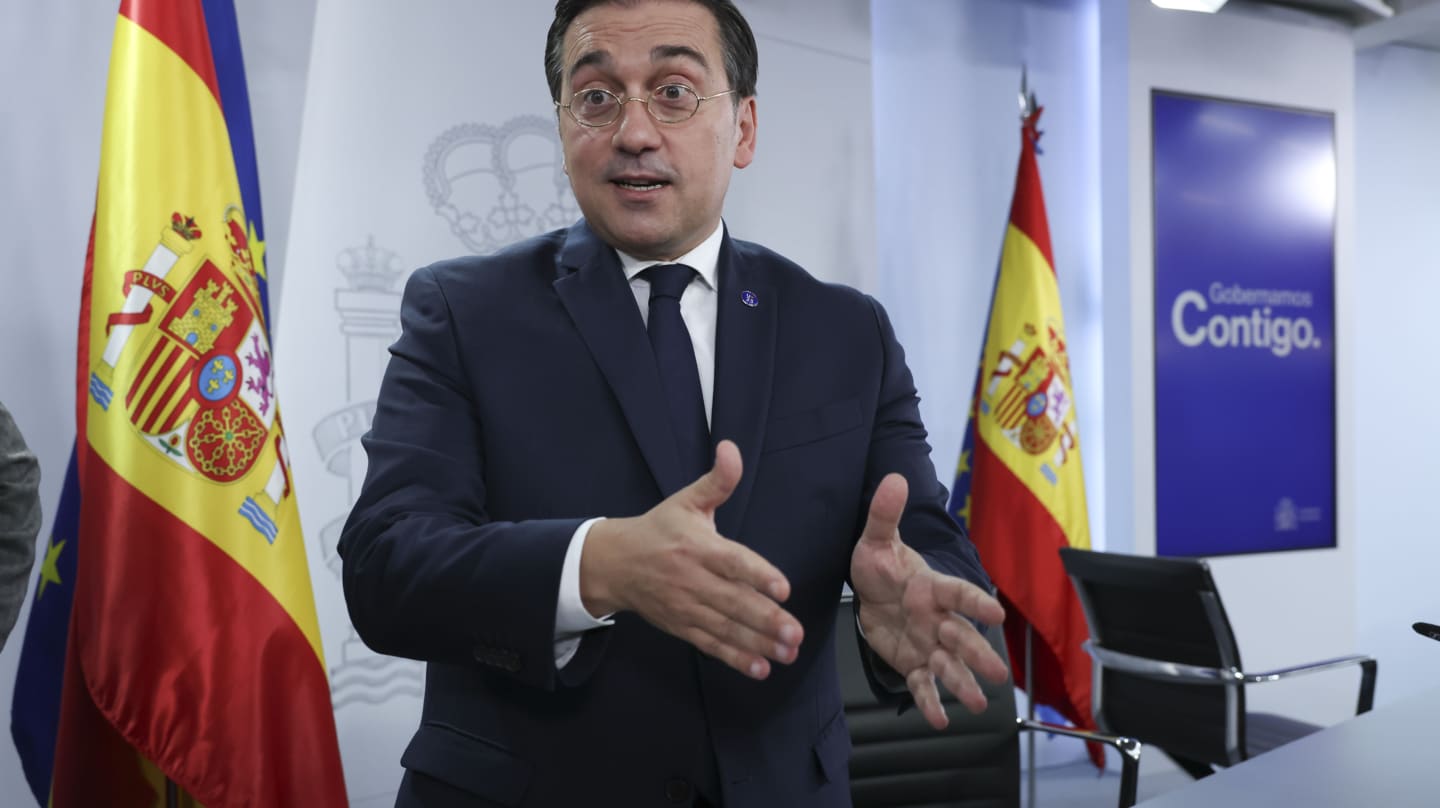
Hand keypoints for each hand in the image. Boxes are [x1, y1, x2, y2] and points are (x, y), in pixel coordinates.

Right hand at [581, 440, 802, 679]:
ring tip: (787, 653)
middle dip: (766, 620)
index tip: (783, 589)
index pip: (732, 562)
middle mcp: (693, 579)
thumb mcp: (686, 500)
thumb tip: (731, 449)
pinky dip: (734, 658)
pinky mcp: (682, 626)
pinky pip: (710, 644)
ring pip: (726, 628)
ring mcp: (687, 606)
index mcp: (698, 547)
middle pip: (733, 602)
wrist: (613, 563)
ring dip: (758, 643)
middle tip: (796, 633)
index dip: (758, 575)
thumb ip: (717, 480)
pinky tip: (759, 668)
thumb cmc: (657, 529)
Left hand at [850, 473, 1008, 728]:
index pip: (958, 593)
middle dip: (977, 653)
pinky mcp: (914, 664)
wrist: (870, 591)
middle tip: (998, 674)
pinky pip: (924, 685)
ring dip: (963, 684)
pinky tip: (941, 719)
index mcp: (932, 587)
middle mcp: (938, 619)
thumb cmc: (881, 564)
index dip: (975, 602)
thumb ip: (885, 513)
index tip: (996, 612)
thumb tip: (894, 478)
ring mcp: (929, 644)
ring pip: (949, 665)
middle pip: (961, 637)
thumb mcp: (876, 539)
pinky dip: (931, 702)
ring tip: (977, 704)